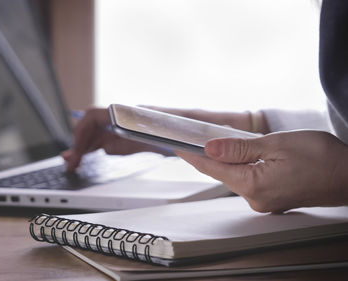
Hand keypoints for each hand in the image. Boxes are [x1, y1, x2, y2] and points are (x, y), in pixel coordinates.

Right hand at [63, 106, 269, 171]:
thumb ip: (155, 134)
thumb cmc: (205, 126)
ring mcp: (135, 127)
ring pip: (101, 132)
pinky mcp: (140, 136)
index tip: (76, 149)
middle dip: (78, 142)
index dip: (82, 131)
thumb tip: (134, 136)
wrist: (222, 128)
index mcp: (139, 114)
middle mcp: (133, 118)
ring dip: (85, 146)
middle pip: (96, 125)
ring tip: (73, 162)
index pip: (100, 116)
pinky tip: (92, 155)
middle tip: (70, 162)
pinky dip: (97, 148)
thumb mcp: (181, 131)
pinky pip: (112, 140)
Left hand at [176, 130, 347, 212]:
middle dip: (204, 155)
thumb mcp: (277, 144)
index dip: (190, 154)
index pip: (211, 167)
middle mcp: (254, 198)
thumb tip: (210, 147)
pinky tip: (234, 155)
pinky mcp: (271, 199)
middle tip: (187, 137)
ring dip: (222, 160)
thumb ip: (239, 148)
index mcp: (253, 184)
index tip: (174, 143)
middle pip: (220, 173)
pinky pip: (247, 180)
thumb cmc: (321, 157)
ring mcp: (263, 201)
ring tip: (207, 142)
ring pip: (233, 176)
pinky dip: (237, 166)